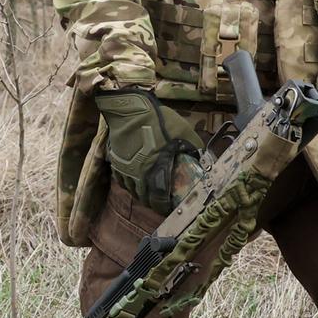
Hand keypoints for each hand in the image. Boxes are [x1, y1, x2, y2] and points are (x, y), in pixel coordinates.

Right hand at [94, 87, 203, 214]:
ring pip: (132, 190)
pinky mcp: (115, 161)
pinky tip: (133, 181)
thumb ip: (192, 146)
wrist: (129, 110)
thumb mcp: (182, 131)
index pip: (159, 199)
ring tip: (147, 193)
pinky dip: (128, 183)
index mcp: (156, 171)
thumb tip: (202, 157)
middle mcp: (138, 175)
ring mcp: (124, 169)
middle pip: (144, 197)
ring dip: (140, 193)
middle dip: (152, 202)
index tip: (169, 208)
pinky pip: (121, 179)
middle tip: (160, 201)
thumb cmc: (157, 121)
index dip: (164, 207)